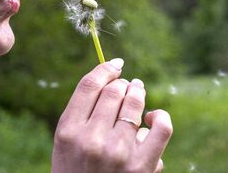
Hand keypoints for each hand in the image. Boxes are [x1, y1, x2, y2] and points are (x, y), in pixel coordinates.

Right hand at [51, 59, 172, 172]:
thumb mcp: (65, 146)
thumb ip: (82, 114)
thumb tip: (115, 81)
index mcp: (67, 131)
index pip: (90, 85)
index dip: (105, 68)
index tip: (115, 65)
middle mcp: (91, 139)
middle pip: (114, 90)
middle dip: (123, 83)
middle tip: (128, 84)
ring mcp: (118, 152)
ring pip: (135, 102)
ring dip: (139, 93)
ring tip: (138, 91)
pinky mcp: (142, 166)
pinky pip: (161, 127)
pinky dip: (161, 117)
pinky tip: (153, 118)